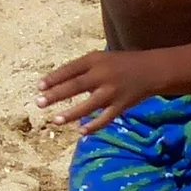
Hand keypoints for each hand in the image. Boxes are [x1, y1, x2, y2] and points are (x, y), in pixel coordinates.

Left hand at [36, 49, 160, 134]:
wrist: (152, 70)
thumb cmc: (120, 64)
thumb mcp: (100, 59)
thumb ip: (81, 69)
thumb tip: (55, 83)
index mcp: (95, 60)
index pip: (70, 69)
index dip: (54, 78)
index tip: (38, 86)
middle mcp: (103, 75)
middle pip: (76, 86)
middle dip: (56, 94)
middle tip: (39, 103)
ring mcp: (113, 91)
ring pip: (89, 105)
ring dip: (71, 113)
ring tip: (55, 120)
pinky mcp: (122, 105)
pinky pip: (106, 118)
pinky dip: (94, 125)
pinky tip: (81, 131)